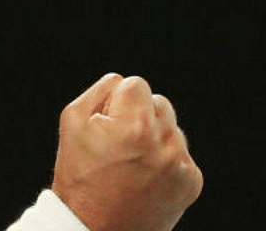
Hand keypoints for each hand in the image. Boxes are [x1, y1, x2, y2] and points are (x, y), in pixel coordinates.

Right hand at [51, 73, 202, 230]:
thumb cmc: (80, 178)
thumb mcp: (73, 124)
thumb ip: (100, 91)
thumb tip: (122, 82)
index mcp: (135, 125)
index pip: (136, 84)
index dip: (118, 102)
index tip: (109, 124)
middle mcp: (164, 142)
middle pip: (159, 103)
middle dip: (139, 117)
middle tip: (120, 146)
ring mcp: (181, 165)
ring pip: (172, 128)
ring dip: (155, 138)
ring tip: (132, 164)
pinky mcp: (191, 182)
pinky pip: (181, 154)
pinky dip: (166, 162)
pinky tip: (145, 179)